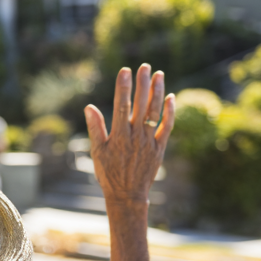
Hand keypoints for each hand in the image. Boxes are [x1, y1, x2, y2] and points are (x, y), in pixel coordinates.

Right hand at [84, 64, 174, 206]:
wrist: (127, 194)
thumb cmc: (108, 172)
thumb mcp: (97, 151)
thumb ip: (95, 128)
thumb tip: (89, 107)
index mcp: (118, 135)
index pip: (121, 105)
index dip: (123, 86)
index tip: (125, 70)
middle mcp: (135, 136)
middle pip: (140, 104)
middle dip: (143, 84)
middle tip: (145, 66)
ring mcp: (149, 141)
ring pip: (155, 112)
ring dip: (157, 92)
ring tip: (159, 74)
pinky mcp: (160, 148)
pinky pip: (167, 127)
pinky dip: (170, 112)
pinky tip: (171, 97)